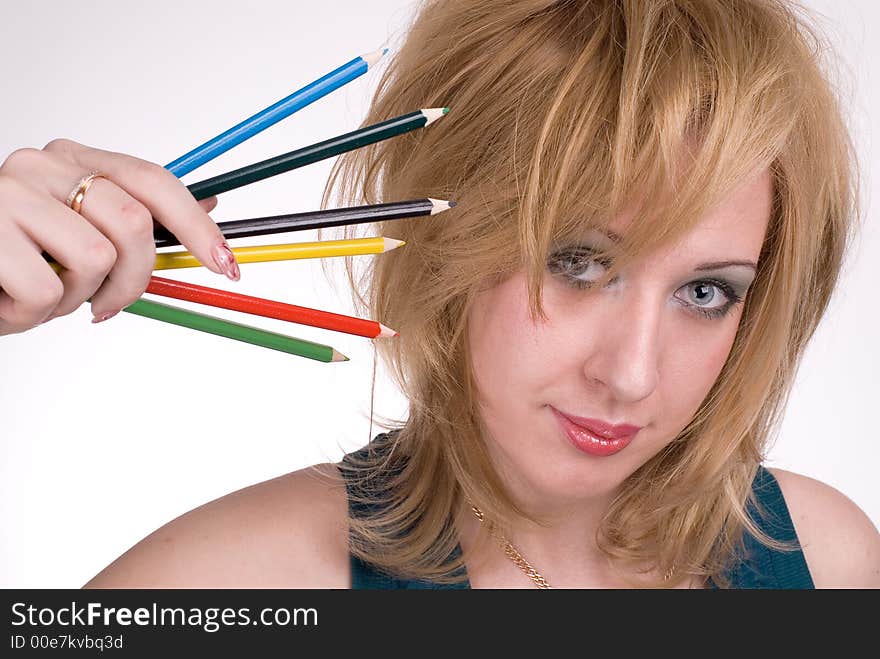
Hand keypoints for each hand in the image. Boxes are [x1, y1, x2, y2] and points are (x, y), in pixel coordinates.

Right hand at [0, 138, 238, 333]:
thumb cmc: (13, 257)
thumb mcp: (77, 234)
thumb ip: (136, 221)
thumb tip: (212, 209)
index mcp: (74, 161)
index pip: (154, 181)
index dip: (197, 227)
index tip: (227, 266)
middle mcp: (42, 165)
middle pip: (133, 224)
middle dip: (135, 281)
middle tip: (107, 306)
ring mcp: (9, 192)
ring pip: (95, 260)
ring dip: (76, 300)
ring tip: (42, 296)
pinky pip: (48, 292)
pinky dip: (35, 315)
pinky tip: (9, 302)